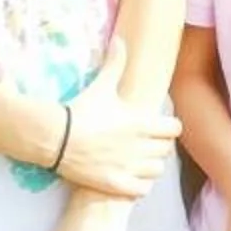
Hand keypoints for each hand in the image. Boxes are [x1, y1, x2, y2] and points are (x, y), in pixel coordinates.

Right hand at [49, 39, 179, 197]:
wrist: (55, 138)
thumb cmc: (81, 110)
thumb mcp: (102, 86)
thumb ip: (115, 64)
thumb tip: (120, 40)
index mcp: (142, 123)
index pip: (175, 128)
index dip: (169, 127)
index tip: (158, 126)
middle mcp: (140, 147)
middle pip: (167, 150)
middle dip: (160, 146)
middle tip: (147, 143)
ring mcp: (128, 168)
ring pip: (157, 170)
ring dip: (151, 166)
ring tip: (139, 160)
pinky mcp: (115, 185)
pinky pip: (142, 190)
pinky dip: (140, 185)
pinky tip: (130, 177)